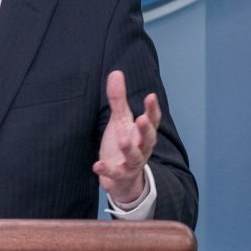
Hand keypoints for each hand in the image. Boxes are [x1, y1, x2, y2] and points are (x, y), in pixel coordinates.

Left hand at [92, 69, 159, 206]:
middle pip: (148, 139)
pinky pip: (115, 173)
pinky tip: (97, 165)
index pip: (152, 120)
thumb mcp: (120, 120)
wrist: (122, 178)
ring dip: (130, 149)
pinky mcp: (120, 176)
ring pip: (135, 157)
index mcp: (143, 133)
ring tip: (123, 140)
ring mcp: (132, 163)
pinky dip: (107, 170)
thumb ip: (118, 99)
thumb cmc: (123, 144)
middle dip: (145, 129)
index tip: (151, 96)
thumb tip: (116, 72)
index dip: (152, 109)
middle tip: (141, 119)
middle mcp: (142, 148)